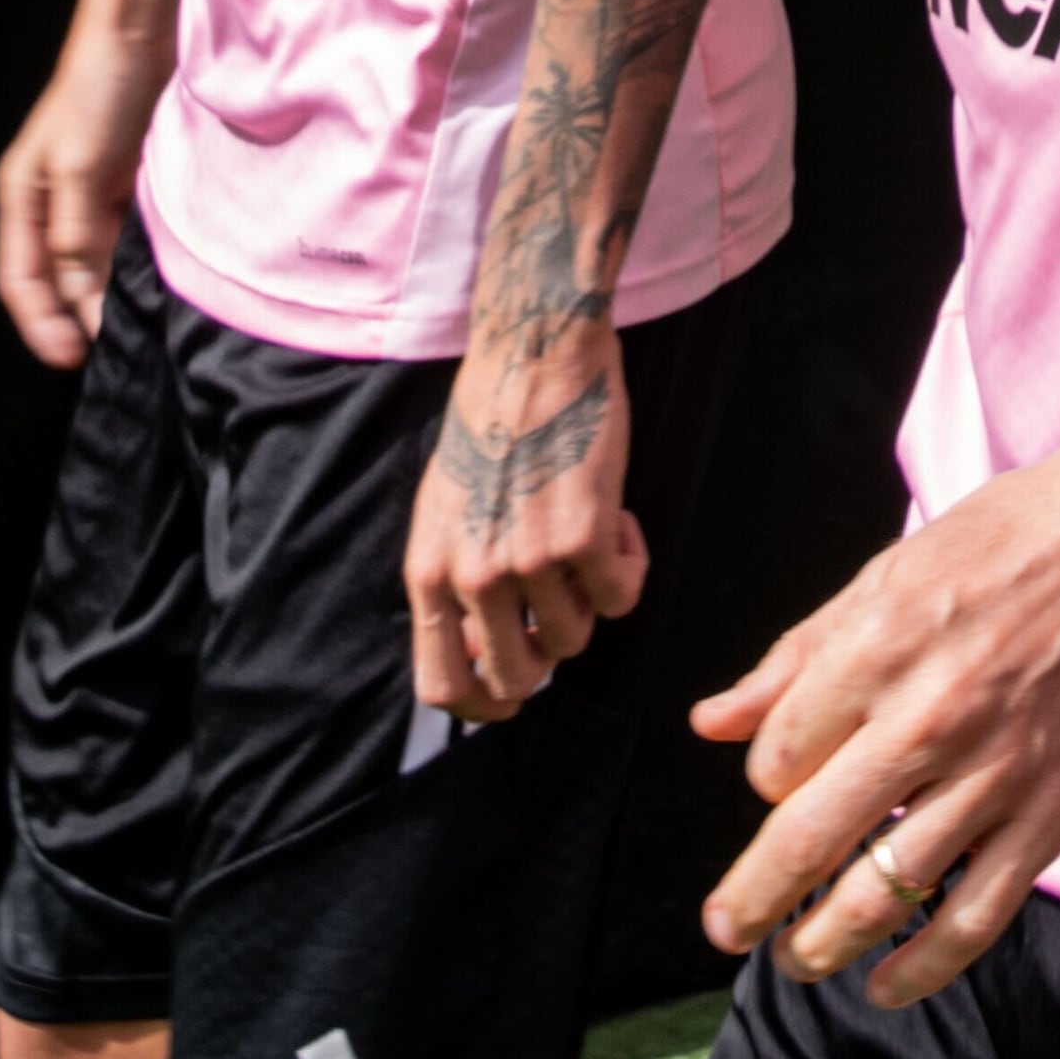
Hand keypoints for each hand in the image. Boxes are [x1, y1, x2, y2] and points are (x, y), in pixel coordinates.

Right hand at [0, 0, 166, 368]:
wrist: (144, 27)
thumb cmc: (99, 87)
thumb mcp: (77, 162)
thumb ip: (75, 230)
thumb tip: (78, 293)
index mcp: (23, 194)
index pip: (21, 277)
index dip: (40, 322)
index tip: (70, 357)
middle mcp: (53, 198)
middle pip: (61, 275)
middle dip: (80, 313)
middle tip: (114, 350)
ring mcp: (93, 189)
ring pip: (97, 258)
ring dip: (111, 289)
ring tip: (141, 324)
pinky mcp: (129, 178)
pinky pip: (127, 234)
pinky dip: (137, 260)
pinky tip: (159, 280)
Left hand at [409, 315, 640, 729]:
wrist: (534, 352)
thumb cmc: (489, 422)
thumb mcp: (444, 511)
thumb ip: (454, 579)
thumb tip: (482, 644)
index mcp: (429, 574)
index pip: (441, 686)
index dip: (481, 706)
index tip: (512, 697)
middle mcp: (473, 577)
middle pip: (518, 678)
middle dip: (550, 653)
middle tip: (568, 606)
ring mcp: (529, 561)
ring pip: (577, 636)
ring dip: (593, 596)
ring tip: (591, 537)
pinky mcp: (585, 536)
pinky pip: (622, 596)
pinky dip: (630, 566)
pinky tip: (621, 520)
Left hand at [693, 416, 1059, 1005]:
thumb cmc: (1018, 536)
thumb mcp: (894, 570)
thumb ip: (799, 654)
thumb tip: (713, 722)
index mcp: (879, 648)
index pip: (777, 760)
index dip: (767, 780)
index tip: (783, 781)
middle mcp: (928, 718)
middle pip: (806, 841)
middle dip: (752, 901)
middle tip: (728, 928)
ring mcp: (995, 774)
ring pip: (880, 894)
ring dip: (820, 945)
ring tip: (796, 959)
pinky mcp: (1053, 814)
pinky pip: (974, 919)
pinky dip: (920, 970)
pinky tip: (884, 986)